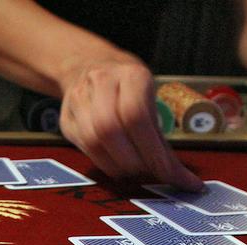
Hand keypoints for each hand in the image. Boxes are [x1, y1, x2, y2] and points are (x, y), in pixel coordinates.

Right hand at [58, 57, 204, 189]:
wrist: (86, 65)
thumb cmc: (126, 88)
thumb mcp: (148, 99)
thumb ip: (159, 137)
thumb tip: (179, 177)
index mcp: (131, 75)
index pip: (137, 116)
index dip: (152, 151)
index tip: (168, 175)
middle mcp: (101, 81)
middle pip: (110, 129)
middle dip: (132, 161)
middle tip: (147, 172)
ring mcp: (79, 99)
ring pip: (93, 141)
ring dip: (116, 165)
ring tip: (131, 170)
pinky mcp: (66, 119)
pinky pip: (84, 148)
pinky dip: (103, 163)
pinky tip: (115, 163)